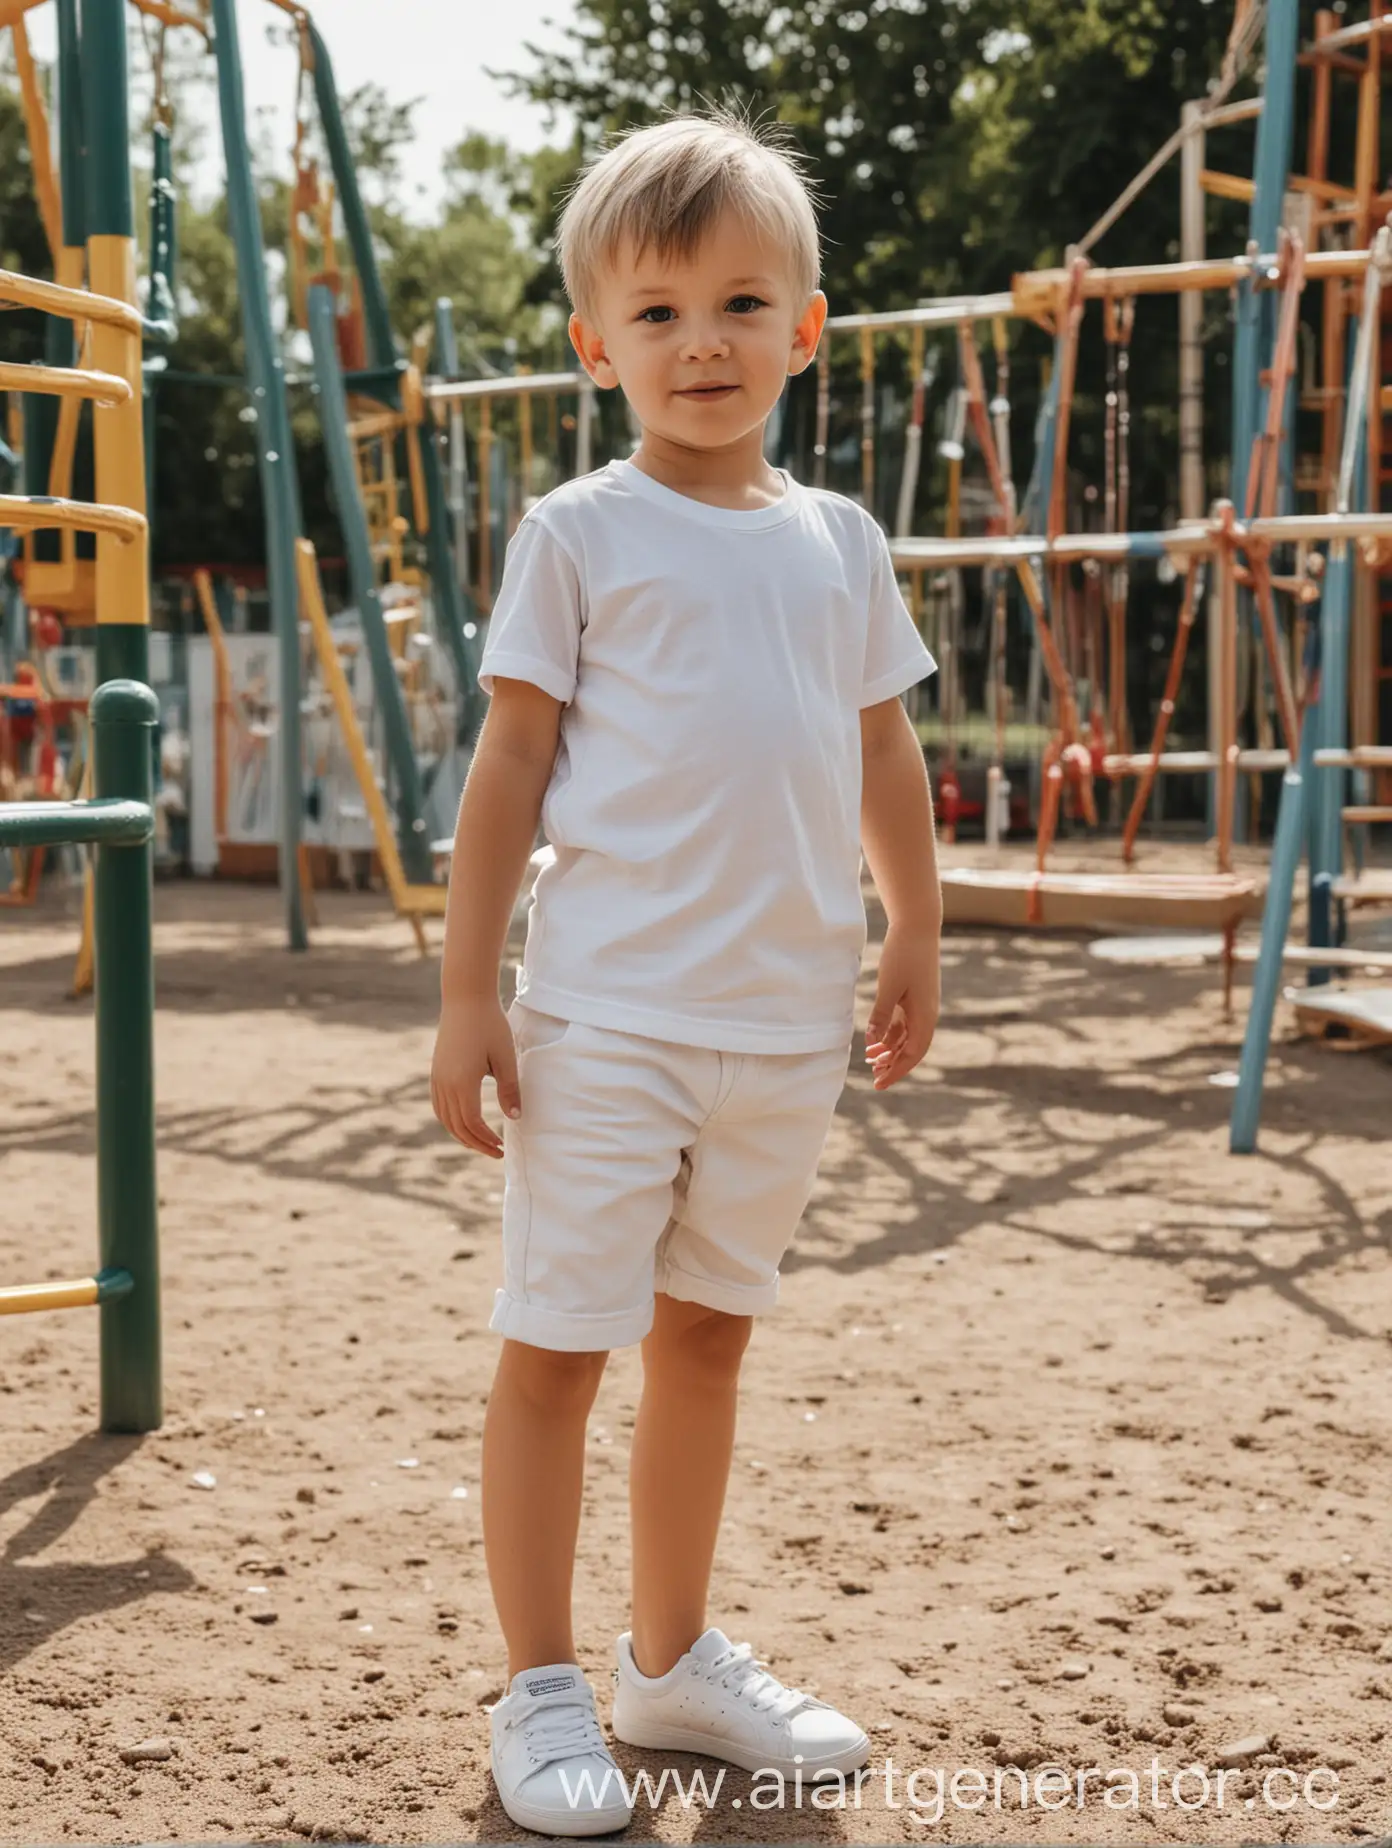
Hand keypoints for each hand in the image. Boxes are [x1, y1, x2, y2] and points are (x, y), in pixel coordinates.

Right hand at [430, 994, 520, 1158]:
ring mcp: (437, 1078)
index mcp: (462, 1083)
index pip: (472, 1124)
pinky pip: (439, 1105)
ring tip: (480, 1141)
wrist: (465, 999)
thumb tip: (514, 1118)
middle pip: (457, 1126)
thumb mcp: (505, 1058)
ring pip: (445, 1118)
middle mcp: (445, 1084)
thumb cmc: (490, 1026)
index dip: (486, 1140)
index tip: (502, 1148)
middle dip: (476, 1143)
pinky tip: (463, 1121)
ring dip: (461, 1134)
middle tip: (495, 1152)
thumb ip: (509, 1089)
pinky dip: (450, 1120)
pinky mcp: (436, 1071)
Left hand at [864, 923, 939, 1089]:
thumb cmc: (904, 955)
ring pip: (907, 1037)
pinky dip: (891, 1034)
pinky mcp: (914, 996)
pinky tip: (875, 1039)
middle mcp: (927, 1014)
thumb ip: (881, 1015)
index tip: (880, 1083)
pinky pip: (904, 1023)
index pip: (913, 1054)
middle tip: (874, 1078)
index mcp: (925, 1015)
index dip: (897, 1071)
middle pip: (912, 1049)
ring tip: (870, 1060)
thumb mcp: (889, 987)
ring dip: (890, 1050)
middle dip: (894, 1065)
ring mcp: (922, 1005)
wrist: (917, 926)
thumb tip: (872, 1043)